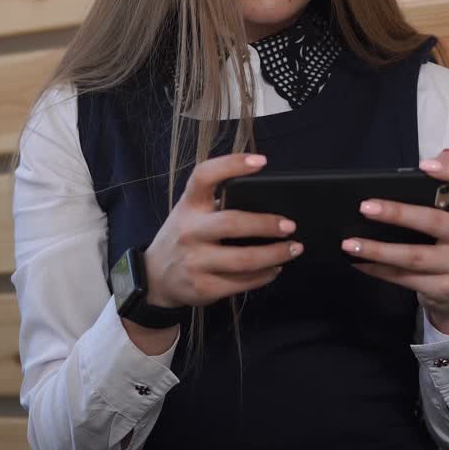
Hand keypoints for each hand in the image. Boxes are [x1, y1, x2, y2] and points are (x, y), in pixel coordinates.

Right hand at [145, 154, 303, 308]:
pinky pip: (241, 283)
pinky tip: (275, 268)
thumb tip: (266, 203)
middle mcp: (189, 231)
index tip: (262, 161)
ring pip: (243, 260)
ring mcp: (195, 262)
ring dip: (275, 255)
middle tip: (290, 226)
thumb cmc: (183, 237)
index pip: (205, 176)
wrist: (155, 278)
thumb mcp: (190, 213)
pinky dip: (265, 275)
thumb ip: (217, 205)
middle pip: (232, 223)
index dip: (232, 164)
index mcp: (189, 205)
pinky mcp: (203, 288)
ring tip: (293, 249)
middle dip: (266, 224)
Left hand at [342, 149, 448, 335]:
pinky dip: (378, 270)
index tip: (424, 165)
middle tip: (365, 207)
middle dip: (398, 214)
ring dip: (378, 249)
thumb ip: (445, 187)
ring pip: (414, 257)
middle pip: (435, 223)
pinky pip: (404, 279)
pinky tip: (359, 263)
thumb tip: (444, 153)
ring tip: (350, 243)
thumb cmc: (448, 243)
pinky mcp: (443, 289)